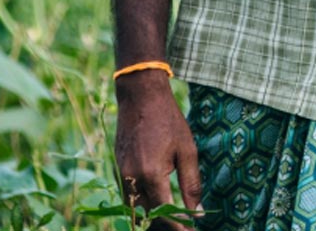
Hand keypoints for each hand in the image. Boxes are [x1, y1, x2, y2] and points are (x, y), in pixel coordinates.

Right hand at [114, 73, 201, 230]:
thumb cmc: (168, 120)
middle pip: (148, 216)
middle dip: (166, 224)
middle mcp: (132, 180)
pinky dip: (144, 202)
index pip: (165, 213)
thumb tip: (198, 212)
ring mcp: (121, 176)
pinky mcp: (117, 171)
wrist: (139, 97)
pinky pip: (130, 196)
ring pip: (137, 208)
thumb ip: (191, 184)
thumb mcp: (187, 150)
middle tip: (186, 225)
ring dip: (154, 215)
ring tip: (175, 215)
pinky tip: (159, 200)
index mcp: (151, 175)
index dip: (179, 226)